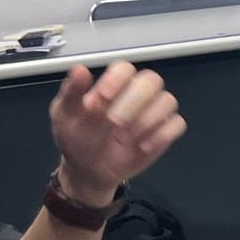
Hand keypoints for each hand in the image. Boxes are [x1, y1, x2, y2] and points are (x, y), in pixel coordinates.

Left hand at [49, 61, 186, 205]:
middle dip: (134, 100)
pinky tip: (141, 147)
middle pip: (152, 80)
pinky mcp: (164, 133)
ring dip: (146, 120)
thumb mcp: (64, 116)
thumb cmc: (76, 137)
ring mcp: (153, 113)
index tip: (101, 98)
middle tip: (114, 122)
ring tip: (124, 138)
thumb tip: (80, 69)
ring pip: (167, 101)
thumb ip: (72, 93)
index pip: (125, 68)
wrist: (88, 171)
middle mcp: (137, 93)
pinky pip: (176, 125)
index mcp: (113, 84)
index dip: (117, 80)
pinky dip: (160, 135)